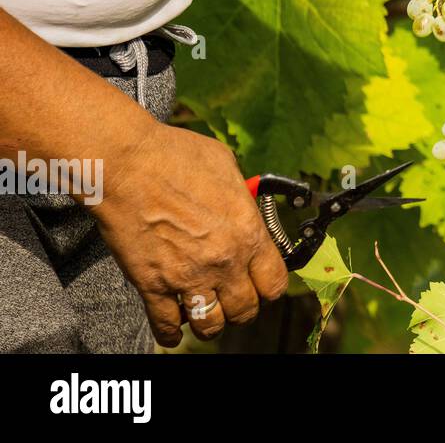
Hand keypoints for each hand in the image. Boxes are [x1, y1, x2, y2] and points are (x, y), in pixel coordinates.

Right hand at [91, 121, 288, 346]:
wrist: (126, 164)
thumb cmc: (176, 156)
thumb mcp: (228, 167)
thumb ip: (241, 196)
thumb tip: (245, 204)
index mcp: (248, 232)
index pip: (274, 282)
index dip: (269, 286)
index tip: (262, 283)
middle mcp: (224, 261)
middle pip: (245, 309)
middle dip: (242, 308)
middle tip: (234, 299)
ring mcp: (187, 277)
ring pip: (211, 325)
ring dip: (211, 322)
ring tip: (208, 313)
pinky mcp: (152, 285)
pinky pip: (166, 326)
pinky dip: (171, 333)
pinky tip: (174, 330)